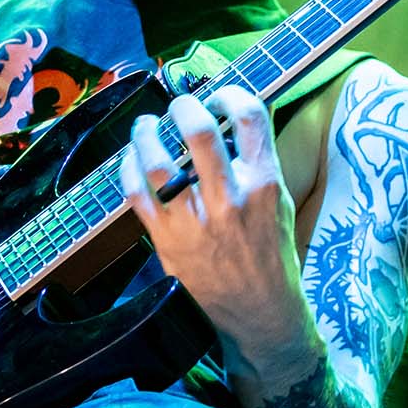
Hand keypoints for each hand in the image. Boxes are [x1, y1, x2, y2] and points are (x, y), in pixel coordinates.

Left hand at [119, 88, 310, 369]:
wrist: (260, 314)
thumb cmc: (271, 257)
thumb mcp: (279, 204)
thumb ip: (257, 163)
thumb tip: (233, 121)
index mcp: (264, 184)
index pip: (249, 116)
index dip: (229, 93)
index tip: (219, 96)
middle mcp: (229, 199)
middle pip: (198, 129)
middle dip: (184, 104)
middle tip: (180, 104)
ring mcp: (195, 222)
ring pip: (158, 160)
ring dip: (147, 132)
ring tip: (147, 125)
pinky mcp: (167, 241)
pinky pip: (135, 193)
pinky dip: (129, 168)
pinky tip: (132, 158)